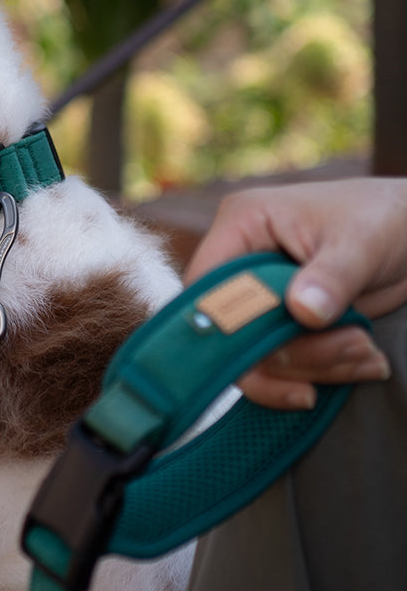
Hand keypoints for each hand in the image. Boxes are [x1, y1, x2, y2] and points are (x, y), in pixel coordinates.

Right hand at [184, 177, 406, 408]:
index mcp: (241, 226)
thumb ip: (331, 277)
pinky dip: (323, 373)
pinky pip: (281, 364)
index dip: (228, 323)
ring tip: (368, 354)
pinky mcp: (281, 324)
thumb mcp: (361, 242)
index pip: (206, 285)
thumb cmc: (384, 217)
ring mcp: (259, 298)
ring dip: (316, 366)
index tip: (275, 349)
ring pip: (258, 356)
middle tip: (355, 348)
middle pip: (231, 331)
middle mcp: (239, 263)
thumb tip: (303, 312)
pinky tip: (363, 363)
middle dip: (292, 352)